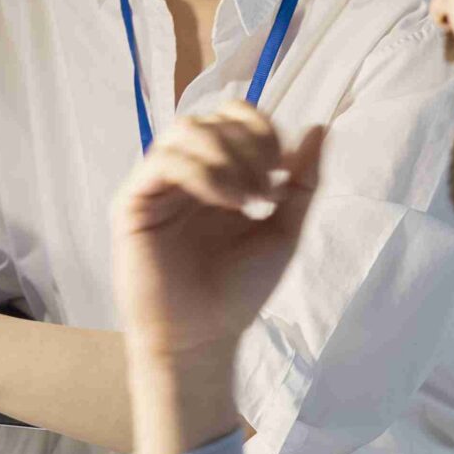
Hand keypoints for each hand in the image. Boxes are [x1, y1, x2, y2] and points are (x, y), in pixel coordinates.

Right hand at [111, 104, 324, 360]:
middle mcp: (183, 173)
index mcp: (216, 173)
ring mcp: (155, 185)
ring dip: (227, 158)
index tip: (283, 171)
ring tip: (248, 201)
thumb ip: (301, 180)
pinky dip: (203, 174)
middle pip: (211, 118)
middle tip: (267, 192)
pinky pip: (164, 162)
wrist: (204, 337)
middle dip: (249, 146)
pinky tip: (228, 204)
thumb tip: (320, 127)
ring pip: (185, 131)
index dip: (262, 129)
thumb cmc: (237, 291)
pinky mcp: (133, 203)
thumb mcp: (284, 230)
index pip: (232, 117)